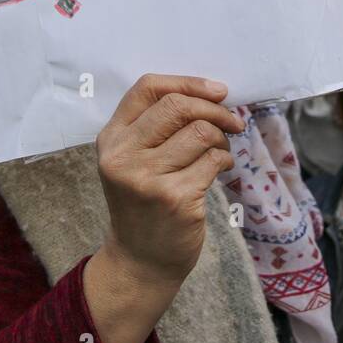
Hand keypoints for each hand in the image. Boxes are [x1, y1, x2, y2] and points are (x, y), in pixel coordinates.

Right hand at [95, 74, 242, 287]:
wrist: (141, 260)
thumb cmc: (145, 202)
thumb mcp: (133, 160)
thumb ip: (158, 125)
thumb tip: (213, 93)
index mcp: (111, 138)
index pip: (147, 88)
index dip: (188, 82)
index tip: (217, 91)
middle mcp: (123, 156)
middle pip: (177, 106)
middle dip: (214, 109)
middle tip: (231, 122)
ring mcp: (148, 179)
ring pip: (201, 132)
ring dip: (222, 139)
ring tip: (220, 152)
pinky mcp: (175, 199)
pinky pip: (214, 161)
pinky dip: (225, 160)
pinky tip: (220, 170)